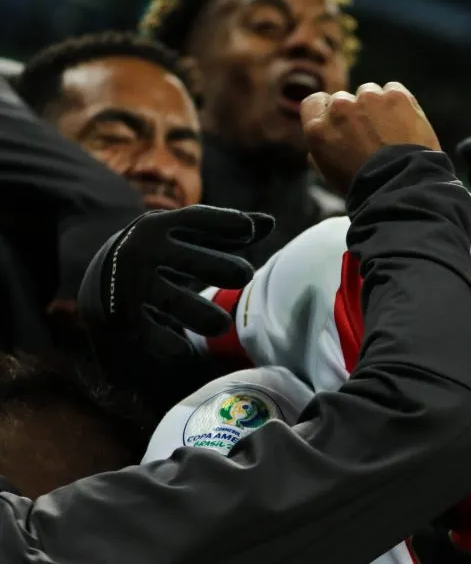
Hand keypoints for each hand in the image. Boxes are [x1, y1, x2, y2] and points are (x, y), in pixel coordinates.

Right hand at [77, 205, 273, 360]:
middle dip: (221, 268)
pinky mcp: (122, 317)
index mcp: (161, 226)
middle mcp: (144, 251)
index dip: (224, 222)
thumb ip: (226, 231)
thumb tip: (270, 223)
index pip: (196, 219)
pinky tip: (185, 351)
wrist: (100, 280)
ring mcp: (132, 284)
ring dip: (202, 316)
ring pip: (174, 302)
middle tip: (245, 275)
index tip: (248, 231)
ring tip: (221, 325)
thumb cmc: (164, 254)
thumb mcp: (187, 236)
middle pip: (190, 261)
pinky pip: (150, 334)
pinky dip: (170, 345)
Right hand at [300, 82, 441, 194]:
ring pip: (369, 92)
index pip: (315, 102)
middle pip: (344, 99)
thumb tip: (321, 142)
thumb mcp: (330, 173)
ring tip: (390, 131)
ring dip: (376, 106)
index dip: (328, 111)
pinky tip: (404, 122)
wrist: (401, 184)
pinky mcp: (395, 96)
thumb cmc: (365, 186)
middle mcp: (340, 107)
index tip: (341, 122)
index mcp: (318, 128)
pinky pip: (393, 89)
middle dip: (355, 112)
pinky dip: (399, 102)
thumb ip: (320, 150)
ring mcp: (368, 99)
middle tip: (370, 134)